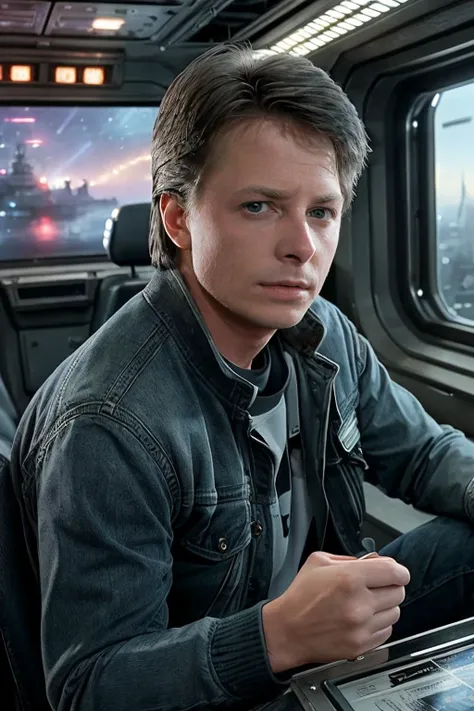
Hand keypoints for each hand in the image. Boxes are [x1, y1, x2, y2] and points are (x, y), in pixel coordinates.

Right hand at [262, 551, 409, 672]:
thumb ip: (349, 558)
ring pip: (395, 613)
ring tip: (367, 604)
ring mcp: (361, 627)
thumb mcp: (319, 561)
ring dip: (385, 606)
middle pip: (398, 592)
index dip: (399, 571)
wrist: (287, 630)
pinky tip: (363, 619)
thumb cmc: (300, 596)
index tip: (397, 573)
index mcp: (349, 578)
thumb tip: (374, 561)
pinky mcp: (361, 645)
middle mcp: (359, 603)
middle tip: (377, 587)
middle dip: (390, 587)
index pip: (394, 572)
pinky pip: (386, 632)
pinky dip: (379, 624)